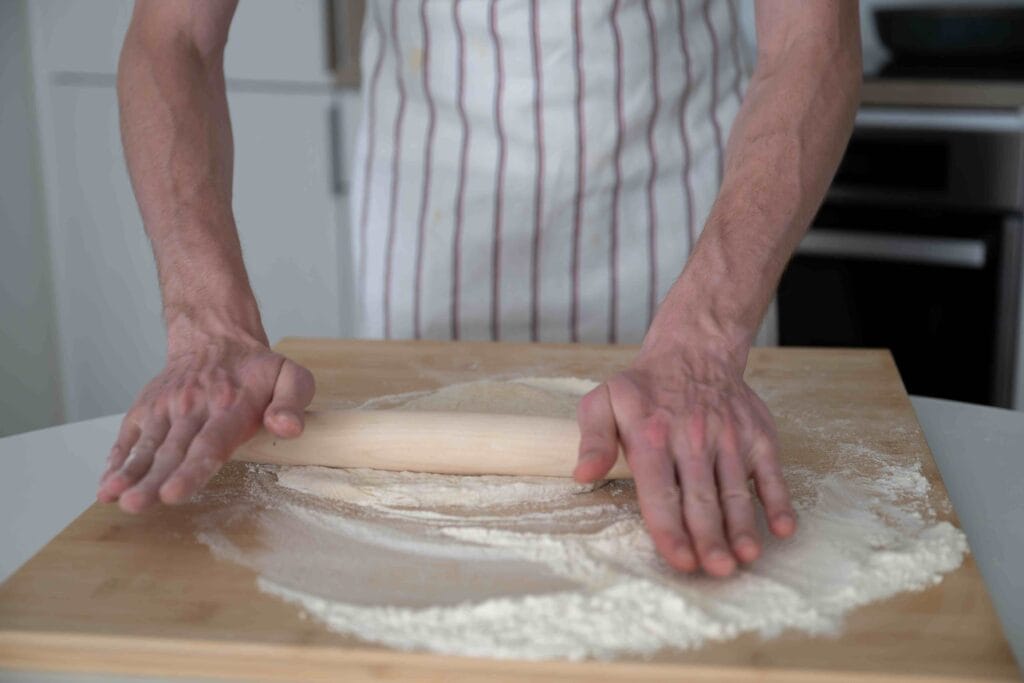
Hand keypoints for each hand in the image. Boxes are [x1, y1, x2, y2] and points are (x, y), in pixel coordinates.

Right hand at [97, 334, 314, 512]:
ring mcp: (166, 408)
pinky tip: (107, 485)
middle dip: (152, 480)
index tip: (174, 492)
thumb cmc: (256, 369)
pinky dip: (117, 460)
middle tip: (135, 504)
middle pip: (172, 451)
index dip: (191, 471)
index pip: (210, 444)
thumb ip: (292, 402)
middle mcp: (193, 408)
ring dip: (129, 473)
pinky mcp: (147, 409)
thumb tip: (288, 427)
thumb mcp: (290, 376)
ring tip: (112, 496)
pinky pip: (129, 436)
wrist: (215, 336)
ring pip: (146, 445)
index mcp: (230, 407)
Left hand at [573, 345, 794, 576]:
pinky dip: (778, 500)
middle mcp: (692, 439)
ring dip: (742, 526)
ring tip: (746, 556)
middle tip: (717, 570)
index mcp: (652, 437)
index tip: (680, 559)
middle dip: (710, 537)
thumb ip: (593, 440)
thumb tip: (582, 475)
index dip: (670, 528)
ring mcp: (729, 439)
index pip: (660, 491)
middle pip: (701, 498)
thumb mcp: (603, 401)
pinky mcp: (757, 437)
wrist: (694, 351)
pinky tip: (782, 528)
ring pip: (735, 490)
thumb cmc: (643, 389)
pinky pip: (770, 473)